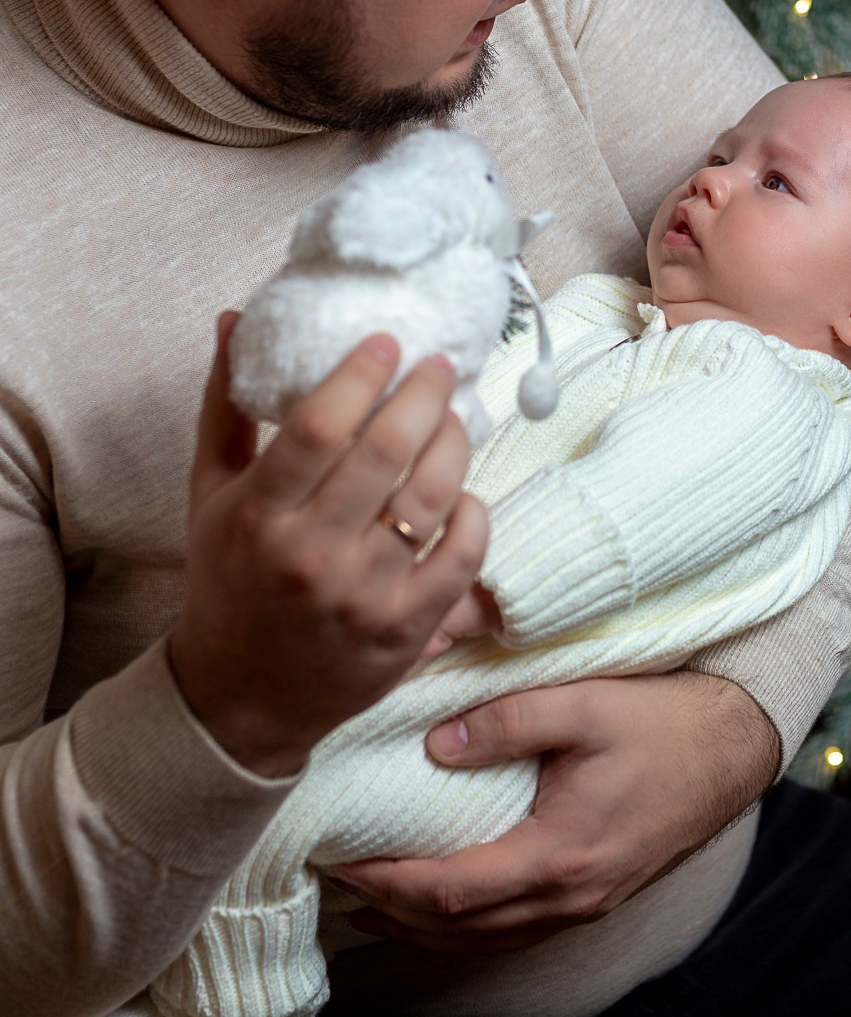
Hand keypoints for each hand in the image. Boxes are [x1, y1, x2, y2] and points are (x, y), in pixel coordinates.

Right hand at [168, 314, 487, 776]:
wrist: (241, 696)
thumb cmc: (229, 578)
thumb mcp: (210, 494)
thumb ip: (225, 408)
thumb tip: (236, 321)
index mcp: (257, 515)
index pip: (317, 428)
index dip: (360, 375)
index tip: (387, 342)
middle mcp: (310, 555)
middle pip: (386, 453)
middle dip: (423, 394)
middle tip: (439, 365)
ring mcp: (363, 595)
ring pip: (432, 497)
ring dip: (454, 442)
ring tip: (454, 417)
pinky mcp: (406, 629)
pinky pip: (462, 557)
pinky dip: (474, 512)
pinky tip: (463, 488)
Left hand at [330, 670, 779, 956]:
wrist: (732, 747)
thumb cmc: (660, 721)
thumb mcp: (583, 704)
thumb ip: (507, 720)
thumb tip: (434, 744)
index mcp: (559, 853)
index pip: (450, 891)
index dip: (387, 882)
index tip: (340, 858)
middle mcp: (569, 895)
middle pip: (458, 928)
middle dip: (391, 909)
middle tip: (337, 876)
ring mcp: (585, 902)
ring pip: (485, 938)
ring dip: (423, 926)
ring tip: (372, 900)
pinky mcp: (595, 893)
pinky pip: (514, 929)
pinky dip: (466, 925)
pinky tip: (445, 905)